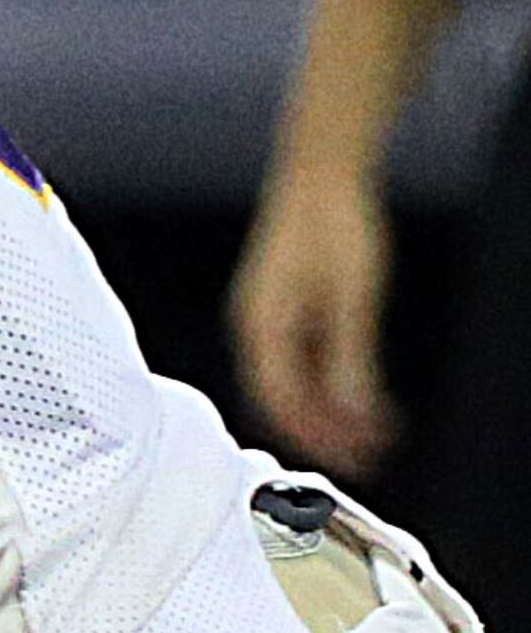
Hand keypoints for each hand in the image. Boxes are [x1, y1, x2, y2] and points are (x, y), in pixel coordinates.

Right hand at [231, 165, 396, 477]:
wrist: (321, 175)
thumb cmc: (333, 225)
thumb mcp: (353, 298)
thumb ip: (349, 359)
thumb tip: (354, 412)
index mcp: (261, 325)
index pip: (280, 398)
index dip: (314, 433)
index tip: (352, 457)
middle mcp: (258, 327)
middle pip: (284, 398)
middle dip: (325, 432)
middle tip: (369, 458)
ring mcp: (271, 319)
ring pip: (295, 383)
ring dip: (332, 413)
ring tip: (375, 435)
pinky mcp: (288, 310)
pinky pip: (305, 362)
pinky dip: (333, 386)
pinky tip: (365, 398)